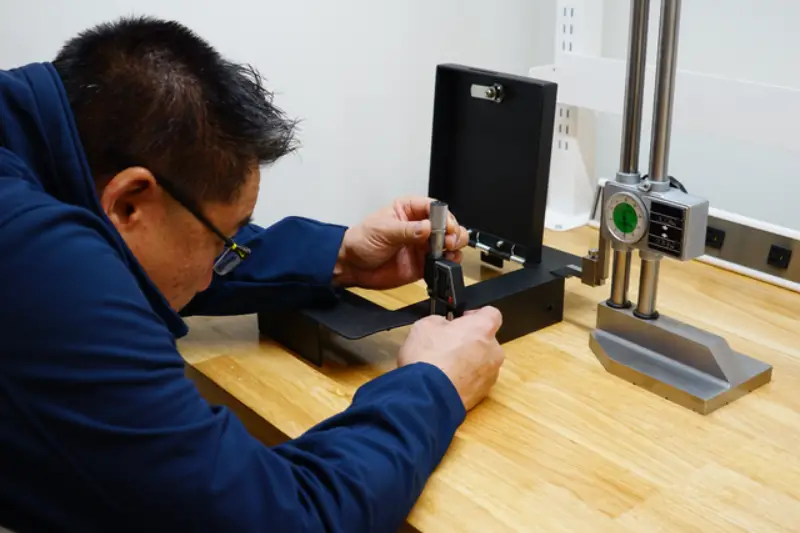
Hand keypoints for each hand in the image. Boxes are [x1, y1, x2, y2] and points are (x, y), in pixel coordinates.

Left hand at [333, 196, 468, 289]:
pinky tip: (445, 262)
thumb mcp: (382, 231)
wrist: (352, 266)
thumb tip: (427, 227)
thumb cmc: (361, 241)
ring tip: (448, 251)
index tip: (446, 226)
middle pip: (447, 224)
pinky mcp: (423, 263)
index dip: (444, 216)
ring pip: (449, 242)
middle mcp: (420, 226)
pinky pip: (442, 262)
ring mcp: (423, 245)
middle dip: (453, 231)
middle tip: (448, 241)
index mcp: (409, 210)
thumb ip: (406, 230)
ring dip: (454, 246)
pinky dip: (448, 262)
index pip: (434, 207)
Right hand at [397, 306, 504, 410]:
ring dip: (468, 361)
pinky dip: (465, 379)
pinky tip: (445, 380)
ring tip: (444, 365)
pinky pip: (476, 380)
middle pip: (486, 340)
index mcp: (483, 328)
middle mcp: (493, 350)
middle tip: (448, 344)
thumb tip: (444, 326)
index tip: (462, 319)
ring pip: (482, 362)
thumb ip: (441, 321)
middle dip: (470, 340)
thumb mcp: (425, 325)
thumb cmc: (429, 358)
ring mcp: (490, 374)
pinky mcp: (483, 394)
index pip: (491, 313)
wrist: (428, 395)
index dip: (476, 315)